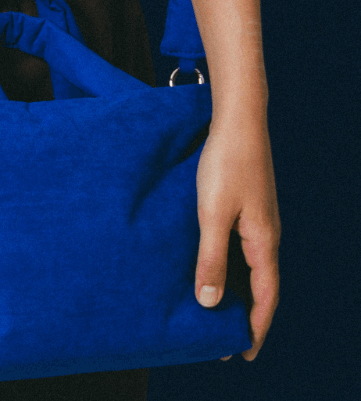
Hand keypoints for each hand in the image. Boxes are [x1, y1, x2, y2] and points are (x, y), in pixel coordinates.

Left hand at [194, 116, 279, 359]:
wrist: (237, 119)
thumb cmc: (226, 163)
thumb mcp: (212, 214)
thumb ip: (211, 257)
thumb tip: (209, 302)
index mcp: (264, 242)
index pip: (265, 298)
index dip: (255, 328)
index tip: (242, 354)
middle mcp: (265, 235)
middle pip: (259, 286)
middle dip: (244, 314)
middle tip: (223, 339)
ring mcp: (257, 219)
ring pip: (248, 266)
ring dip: (234, 288)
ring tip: (213, 308)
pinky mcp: (245, 205)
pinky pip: (239, 246)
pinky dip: (228, 264)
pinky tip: (209, 263)